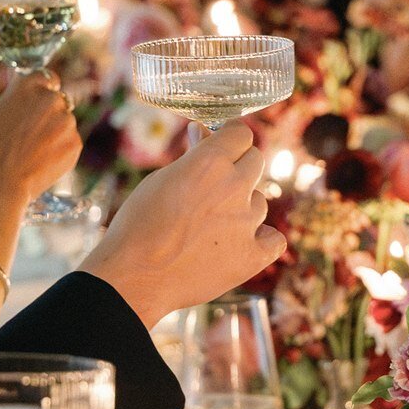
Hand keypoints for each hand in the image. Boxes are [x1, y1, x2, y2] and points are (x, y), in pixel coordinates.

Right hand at [0, 70, 82, 201]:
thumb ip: (19, 97)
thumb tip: (31, 91)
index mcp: (29, 85)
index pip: (48, 78)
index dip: (43, 91)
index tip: (38, 104)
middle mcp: (51, 98)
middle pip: (58, 101)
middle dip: (49, 115)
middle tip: (30, 136)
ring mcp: (66, 120)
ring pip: (65, 123)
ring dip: (55, 133)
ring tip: (33, 152)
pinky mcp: (75, 142)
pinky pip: (70, 142)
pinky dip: (60, 151)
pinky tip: (42, 162)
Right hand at [81, 120, 286, 326]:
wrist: (134, 277)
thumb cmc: (139, 225)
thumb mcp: (160, 179)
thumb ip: (191, 156)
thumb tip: (201, 131)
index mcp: (210, 161)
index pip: (241, 134)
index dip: (230, 140)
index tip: (222, 147)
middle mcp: (235, 186)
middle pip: (255, 162)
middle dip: (237, 168)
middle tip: (213, 187)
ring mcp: (247, 222)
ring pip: (259, 202)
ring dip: (243, 207)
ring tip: (210, 226)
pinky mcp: (252, 256)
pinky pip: (274, 240)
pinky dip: (261, 240)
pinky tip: (241, 244)